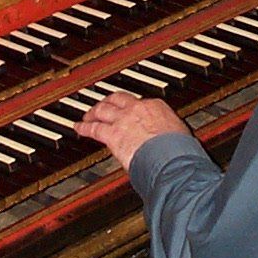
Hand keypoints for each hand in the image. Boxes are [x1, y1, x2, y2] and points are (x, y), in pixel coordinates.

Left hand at [76, 91, 190, 169]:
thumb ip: (171, 133)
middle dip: (108, 101)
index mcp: (156, 106)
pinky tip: (78, 128)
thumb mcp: (180, 134)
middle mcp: (137, 108)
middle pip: (117, 99)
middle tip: (102, 105)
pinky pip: (94, 129)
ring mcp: (123, 120)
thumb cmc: (179, 150)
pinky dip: (84, 127)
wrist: (171, 157)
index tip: (128, 109)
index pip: (139, 101)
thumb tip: (174, 140)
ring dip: (93, 112)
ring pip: (102, 110)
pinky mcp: (112, 134)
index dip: (130, 106)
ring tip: (87, 115)